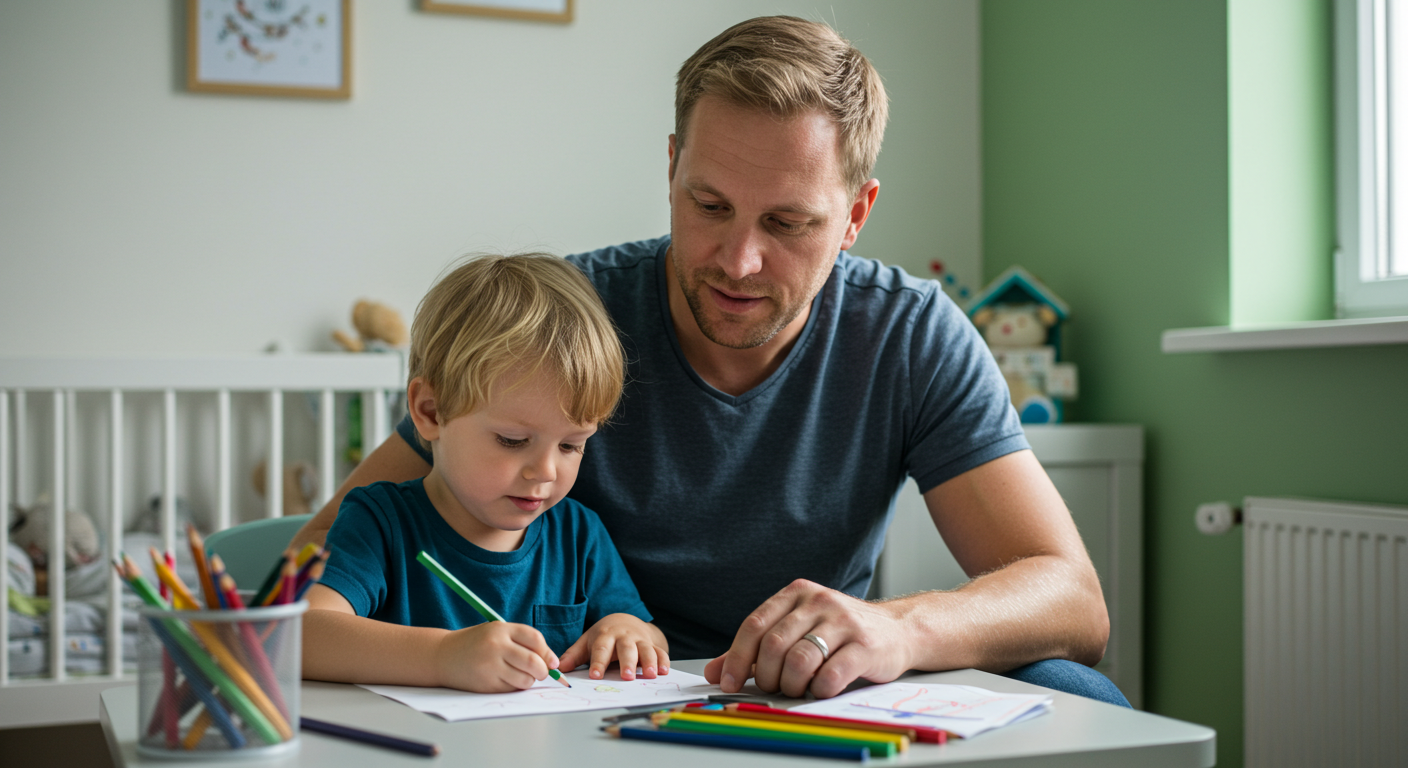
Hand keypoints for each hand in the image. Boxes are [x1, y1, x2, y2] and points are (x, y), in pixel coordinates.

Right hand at [433, 622, 558, 692]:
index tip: (552, 662)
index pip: (535, 639)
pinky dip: (514, 687)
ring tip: (521, 676)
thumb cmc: (475, 644)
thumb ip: (521, 642)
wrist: (442, 656)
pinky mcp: (485, 684)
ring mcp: (490, 666)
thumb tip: (551, 661)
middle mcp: (496, 646)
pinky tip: (506, 680)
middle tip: (542, 673)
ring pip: (525, 679)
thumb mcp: (496, 632)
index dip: (547, 652)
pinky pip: (511, 689)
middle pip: (534, 661)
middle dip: (543, 671)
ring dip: (529, 681)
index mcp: (500, 629)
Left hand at [557, 614, 669, 680]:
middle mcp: (624, 636)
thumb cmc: (604, 636)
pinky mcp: (652, 644)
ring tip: (651, 675)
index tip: (595, 676)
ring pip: (646, 649)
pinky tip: (664, 672)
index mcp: (605, 635)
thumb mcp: (587, 642)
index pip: (601, 649)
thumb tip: (557, 669)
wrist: (626, 621)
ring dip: (649, 662)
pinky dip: (663, 661)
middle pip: (626, 648)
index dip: (598, 663)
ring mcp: (639, 640)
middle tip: (627, 676)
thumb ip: (573, 656)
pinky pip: (660, 652)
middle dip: (627, 662)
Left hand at [703, 579, 912, 698]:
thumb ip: (756, 650)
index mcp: (796, 593)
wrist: (898, 630)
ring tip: (799, 689)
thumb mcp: (797, 631)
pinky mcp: (866, 645)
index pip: (754, 625)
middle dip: (767, 676)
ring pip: (800, 660)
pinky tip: (822, 689)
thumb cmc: (840, 634)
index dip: (737, 658)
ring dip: (792, 685)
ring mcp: (843, 621)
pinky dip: (819, 690)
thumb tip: (715, 671)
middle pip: (774, 645)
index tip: (730, 682)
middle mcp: (818, 601)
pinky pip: (831, 674)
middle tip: (775, 688)